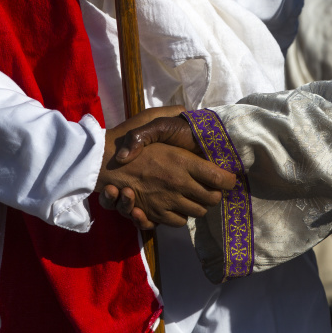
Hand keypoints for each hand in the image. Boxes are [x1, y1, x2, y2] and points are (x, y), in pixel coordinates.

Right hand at [96, 108, 235, 226]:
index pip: (222, 180)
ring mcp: (167, 201)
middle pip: (213, 200)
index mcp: (184, 161)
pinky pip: (178, 221)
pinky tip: (175, 205)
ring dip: (198, 205)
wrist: (103, 160)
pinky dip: (180, 215)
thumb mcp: (152, 120)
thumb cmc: (127, 137)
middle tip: (208, 187)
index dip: (228, 180)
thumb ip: (171, 114)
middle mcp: (179, 184)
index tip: (226, 177)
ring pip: (197, 212)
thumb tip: (186, 110)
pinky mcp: (155, 213)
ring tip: (191, 195)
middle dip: (214, 195)